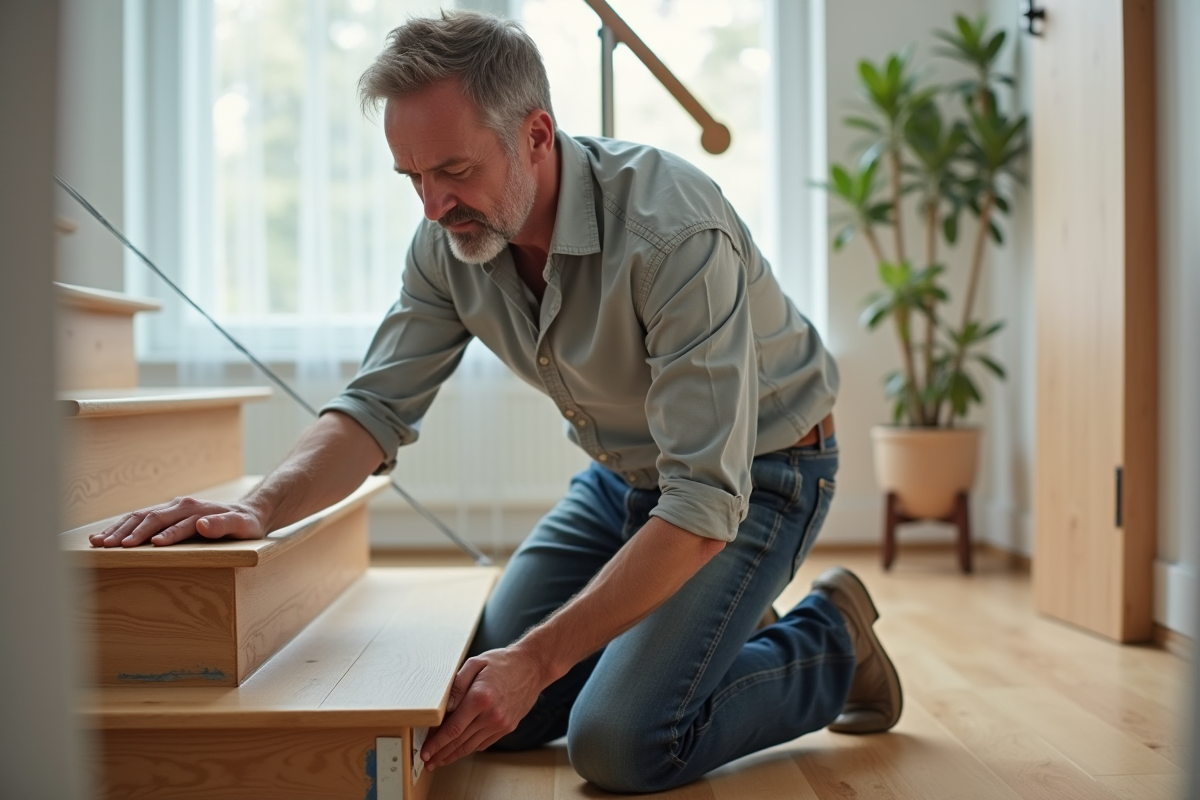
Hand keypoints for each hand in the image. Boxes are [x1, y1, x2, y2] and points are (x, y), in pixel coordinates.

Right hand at [89, 497, 266, 547]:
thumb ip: (223, 524)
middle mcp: (181, 505)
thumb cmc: (245, 524)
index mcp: (197, 510)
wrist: (247, 513)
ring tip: (98, 543)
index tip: (149, 545)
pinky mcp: (166, 514)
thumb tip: (203, 524)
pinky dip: (120, 527)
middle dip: (130, 532)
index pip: (176, 524)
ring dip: (119, 529)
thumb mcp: (242, 526)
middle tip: (110, 547)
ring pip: (140, 516)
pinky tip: (103, 537)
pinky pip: (139, 518)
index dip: (163, 534)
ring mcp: (172, 508)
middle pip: (151, 518)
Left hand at [420, 646, 548, 769]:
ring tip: (440, 760)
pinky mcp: (508, 727)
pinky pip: (485, 742)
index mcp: (480, 698)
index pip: (453, 728)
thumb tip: (443, 708)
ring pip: (472, 746)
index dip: (437, 743)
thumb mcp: (475, 664)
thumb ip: (457, 685)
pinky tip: (460, 750)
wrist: (533, 666)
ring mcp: (501, 723)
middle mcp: (491, 715)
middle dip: (441, 753)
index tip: (425, 752)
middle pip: (460, 741)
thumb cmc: (502, 662)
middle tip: (428, 762)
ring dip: (454, 755)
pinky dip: (470, 748)